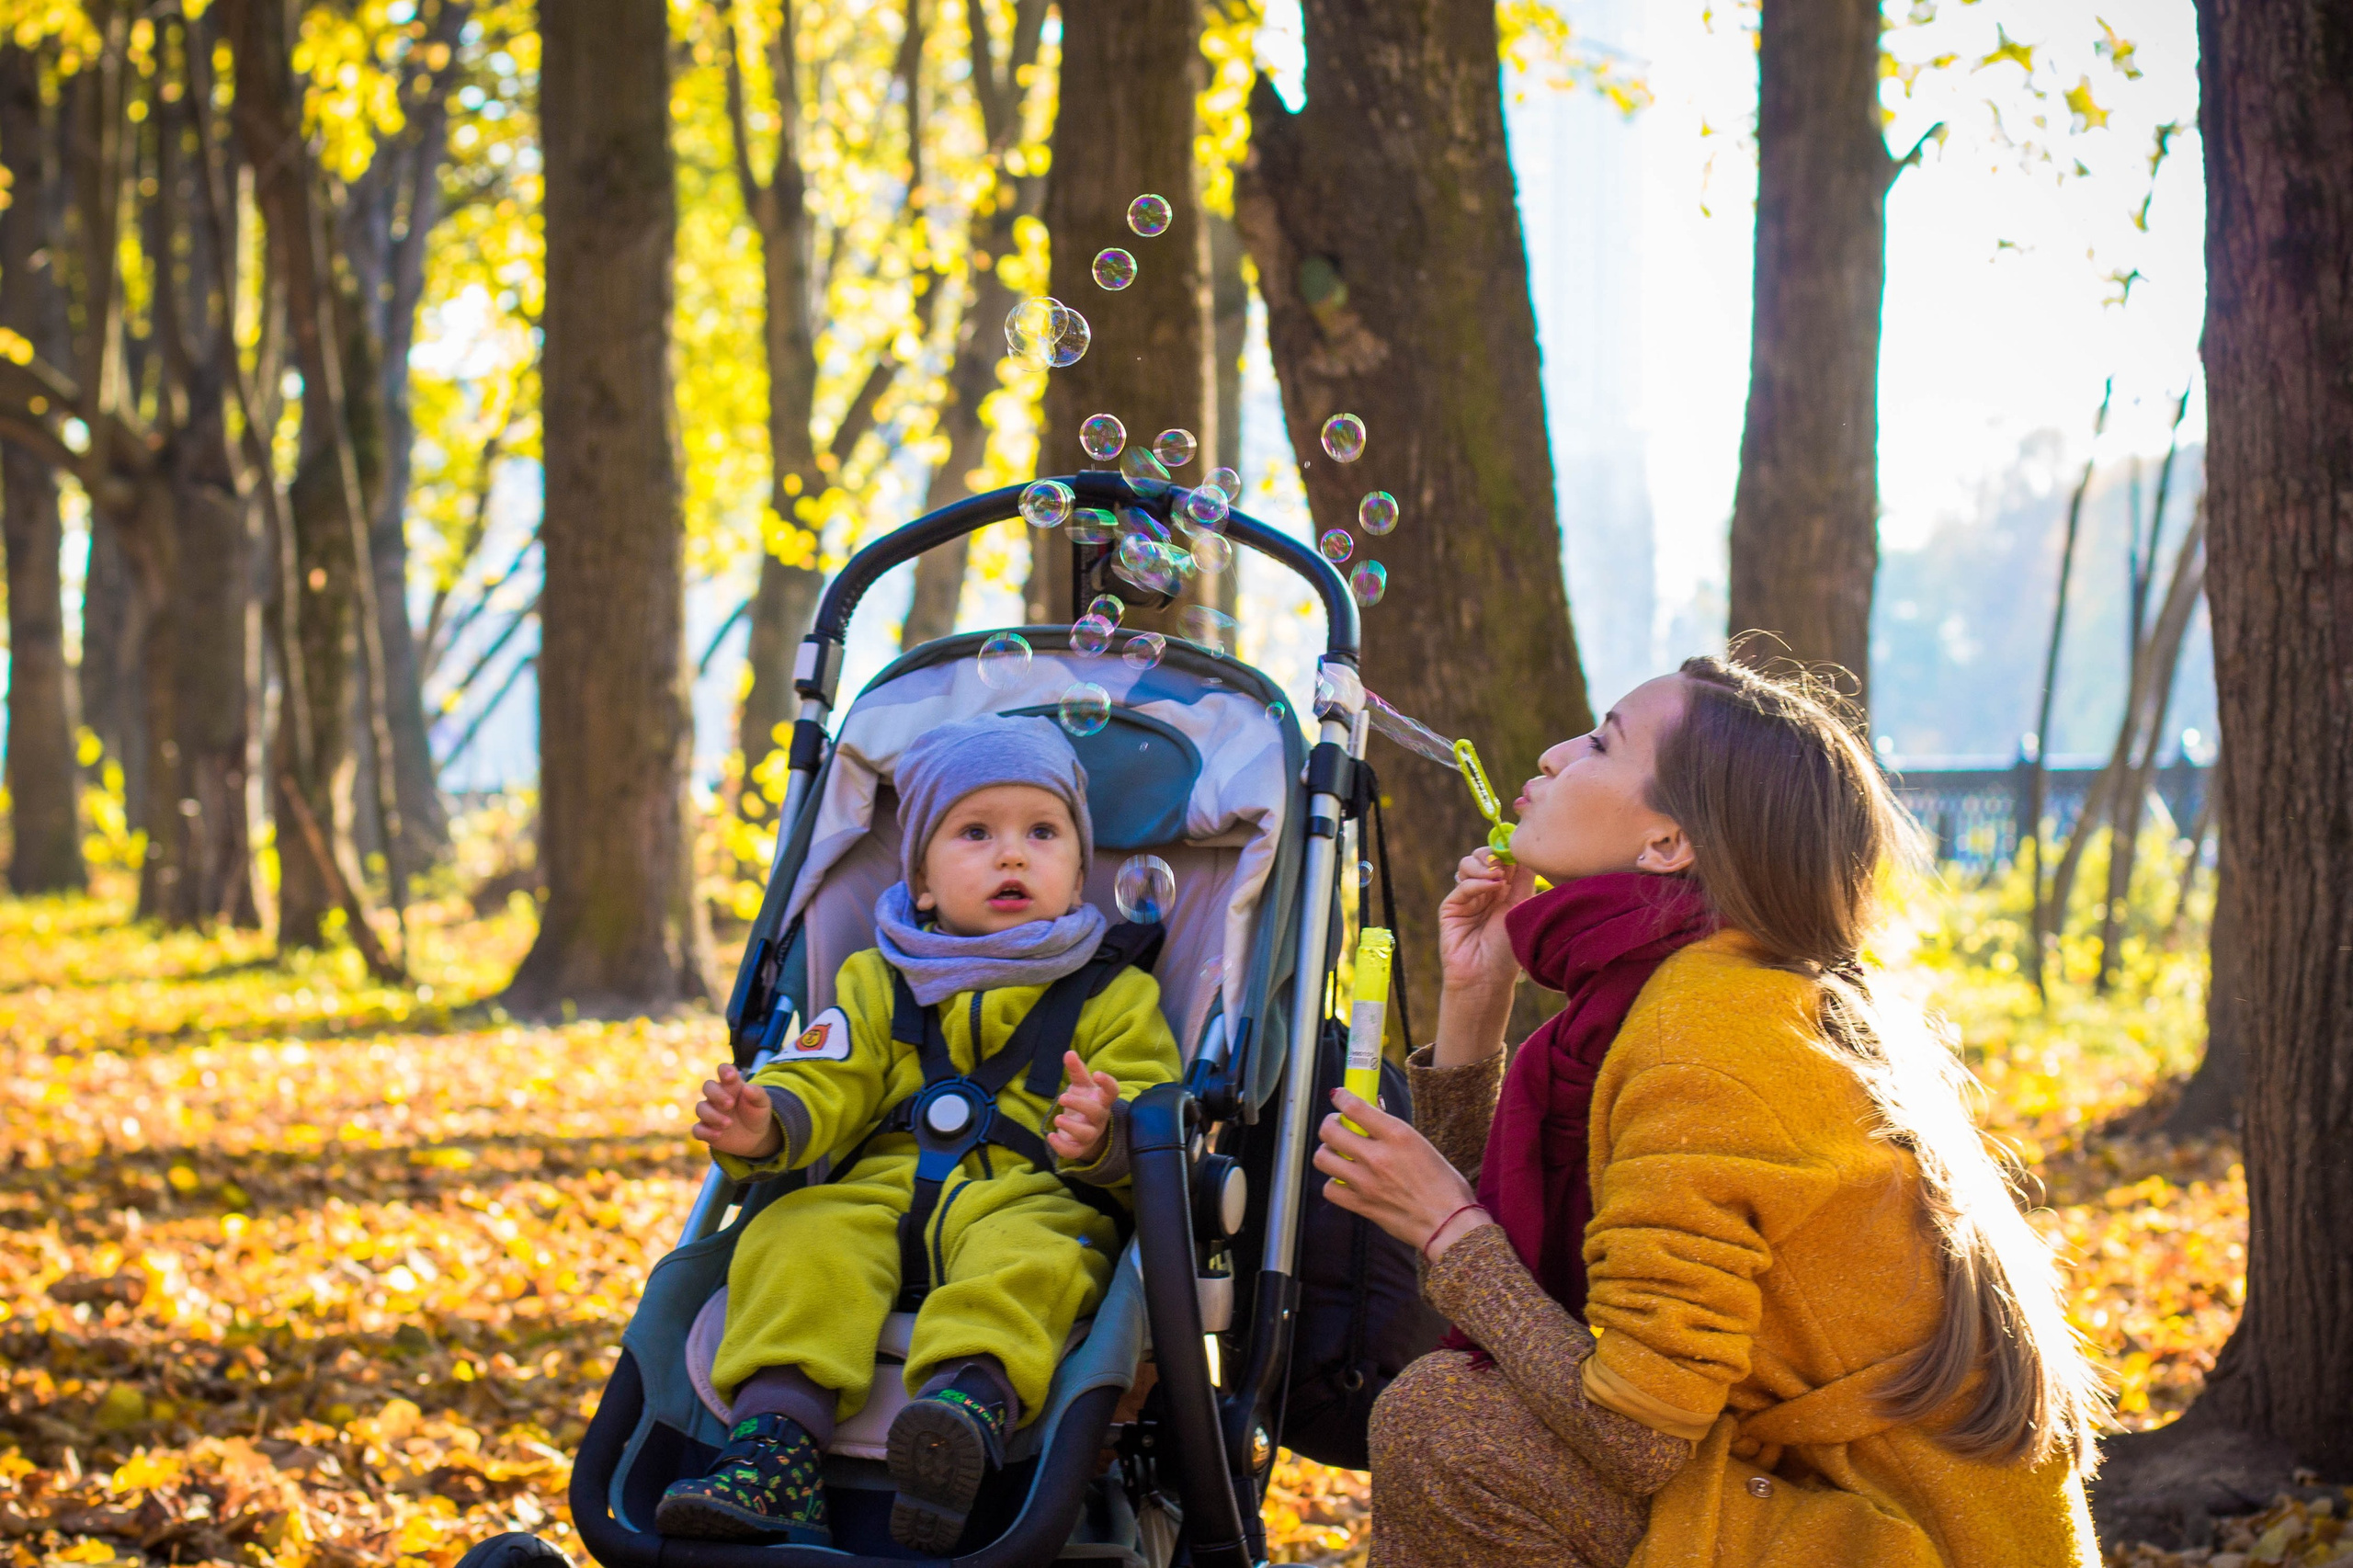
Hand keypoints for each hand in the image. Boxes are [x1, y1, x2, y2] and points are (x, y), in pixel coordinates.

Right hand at [692, 1063, 782, 1158]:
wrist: (756, 1136)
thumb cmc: (757, 1113)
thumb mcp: (763, 1103)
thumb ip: (757, 1093)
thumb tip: (746, 1088)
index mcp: (732, 1085)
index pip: (723, 1070)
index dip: (724, 1070)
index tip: (730, 1076)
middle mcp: (718, 1097)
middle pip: (708, 1087)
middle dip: (717, 1094)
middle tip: (730, 1104)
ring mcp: (710, 1113)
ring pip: (701, 1108)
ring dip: (713, 1116)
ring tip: (728, 1124)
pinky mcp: (706, 1130)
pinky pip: (697, 1129)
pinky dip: (705, 1132)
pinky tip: (718, 1135)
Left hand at [1048, 1050, 1119, 1162]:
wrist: (1083, 1130)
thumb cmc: (1084, 1101)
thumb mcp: (1080, 1085)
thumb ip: (1076, 1070)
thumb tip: (1069, 1052)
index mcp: (1102, 1100)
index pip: (1112, 1092)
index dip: (1107, 1083)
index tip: (1097, 1073)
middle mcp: (1099, 1118)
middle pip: (1097, 1112)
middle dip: (1081, 1105)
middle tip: (1062, 1097)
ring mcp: (1090, 1134)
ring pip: (1087, 1134)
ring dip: (1072, 1127)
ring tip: (1057, 1118)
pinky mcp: (1079, 1148)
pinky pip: (1073, 1151)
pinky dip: (1061, 1146)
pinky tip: (1050, 1136)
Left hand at [1312, 1087, 1484, 1259]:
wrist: (1449, 1224)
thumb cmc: (1444, 1185)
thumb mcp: (1422, 1145)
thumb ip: (1393, 1132)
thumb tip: (1372, 1117)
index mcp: (1397, 1136)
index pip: (1354, 1107)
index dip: (1341, 1098)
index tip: (1339, 1097)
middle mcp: (1377, 1156)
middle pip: (1330, 1130)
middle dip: (1330, 1123)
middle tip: (1337, 1126)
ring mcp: (1366, 1182)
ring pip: (1323, 1157)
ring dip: (1327, 1151)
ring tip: (1338, 1153)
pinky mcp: (1361, 1205)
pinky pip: (1330, 1189)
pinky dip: (1333, 1182)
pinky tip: (1344, 1180)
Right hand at [1438, 847, 1534, 997]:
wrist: (1487, 977)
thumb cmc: (1508, 950)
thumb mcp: (1522, 908)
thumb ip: (1523, 880)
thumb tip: (1527, 852)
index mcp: (1504, 891)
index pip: (1503, 859)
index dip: (1507, 850)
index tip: (1516, 849)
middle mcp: (1484, 891)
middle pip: (1483, 856)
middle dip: (1493, 854)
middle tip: (1505, 863)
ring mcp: (1466, 898)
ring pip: (1468, 864)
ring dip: (1483, 864)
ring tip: (1497, 877)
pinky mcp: (1450, 907)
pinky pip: (1462, 885)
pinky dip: (1477, 881)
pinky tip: (1491, 886)